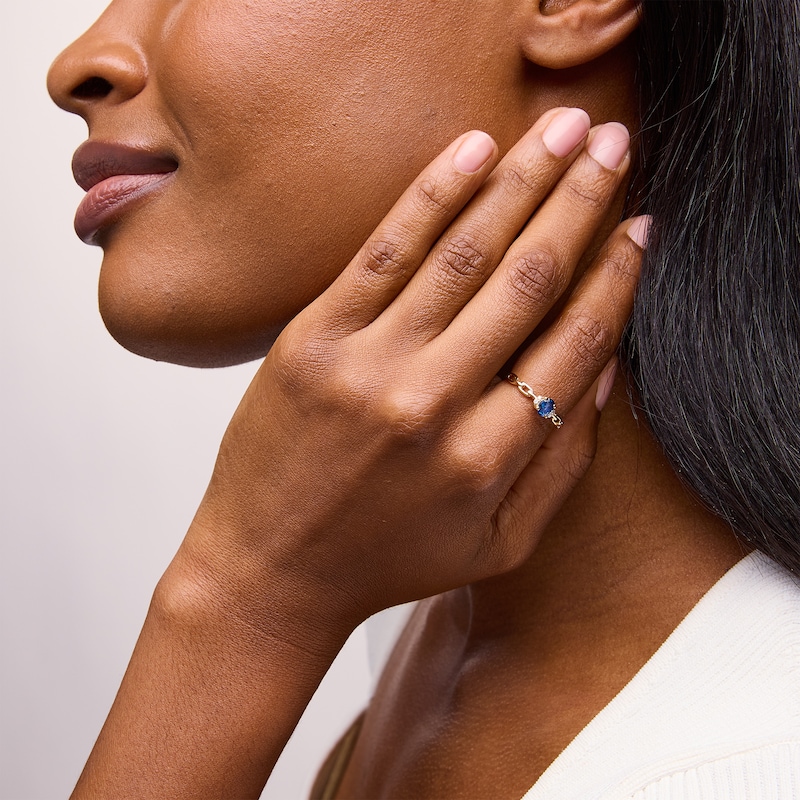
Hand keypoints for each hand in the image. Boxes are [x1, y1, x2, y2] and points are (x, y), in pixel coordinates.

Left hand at [189, 108, 647, 638]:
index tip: (641, 227)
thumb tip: (604, 366)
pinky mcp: (313, 339)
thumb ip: (563, 462)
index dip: (617, 277)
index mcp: (489, 459)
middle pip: (529, 280)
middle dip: (580, 202)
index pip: (576, 342)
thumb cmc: (388, 558)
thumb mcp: (498, 541)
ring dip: (521, 181)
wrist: (270, 569)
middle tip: (611, 144)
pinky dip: (433, 195)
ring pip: (464, 252)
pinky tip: (473, 151)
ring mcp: (369, 365)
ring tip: (561, 129)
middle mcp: (434, 405)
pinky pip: (384, 250)